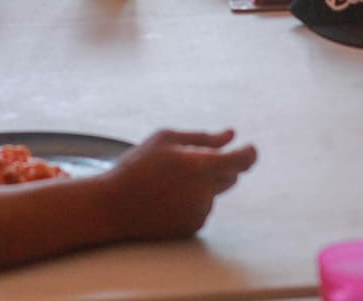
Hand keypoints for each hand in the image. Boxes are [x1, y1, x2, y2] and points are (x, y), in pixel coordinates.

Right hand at [99, 129, 256, 240]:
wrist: (113, 206)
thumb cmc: (138, 166)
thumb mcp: (166, 140)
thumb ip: (203, 138)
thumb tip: (231, 135)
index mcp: (201, 166)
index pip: (241, 161)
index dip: (249, 154)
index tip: (249, 149)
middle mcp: (205, 192)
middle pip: (231, 177)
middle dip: (220, 167)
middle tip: (188, 164)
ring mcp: (199, 212)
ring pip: (213, 193)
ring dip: (202, 185)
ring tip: (167, 183)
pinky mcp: (192, 228)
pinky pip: (202, 209)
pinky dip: (192, 202)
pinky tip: (166, 200)